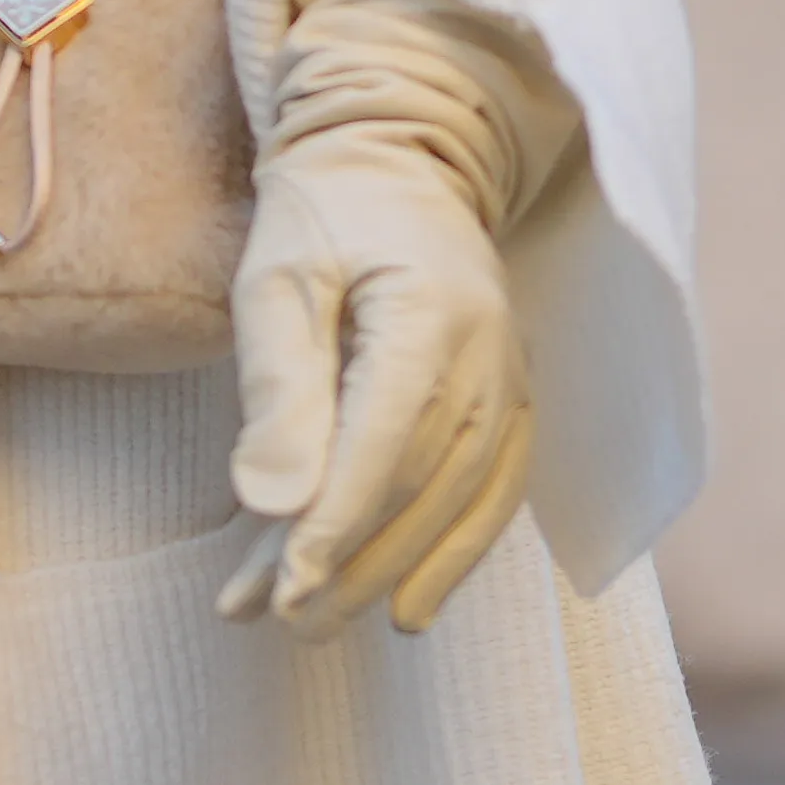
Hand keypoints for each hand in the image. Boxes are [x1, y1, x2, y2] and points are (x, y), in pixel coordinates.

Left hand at [223, 130, 533, 631]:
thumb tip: (271, 503)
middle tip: (278, 621)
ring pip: (455, 503)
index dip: (334, 526)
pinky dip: (455, 558)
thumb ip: (278, 386)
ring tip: (314, 624)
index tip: (281, 592)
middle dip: (348, 566)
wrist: (400, 161)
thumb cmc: (324, 215)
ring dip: (386, 574)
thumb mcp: (275, 279)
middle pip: (419, 487)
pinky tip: (407, 610)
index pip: (384, 442)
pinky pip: (496, 495)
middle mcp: (489, 355)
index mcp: (429, 312)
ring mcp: (511, 380)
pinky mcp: (513, 402)